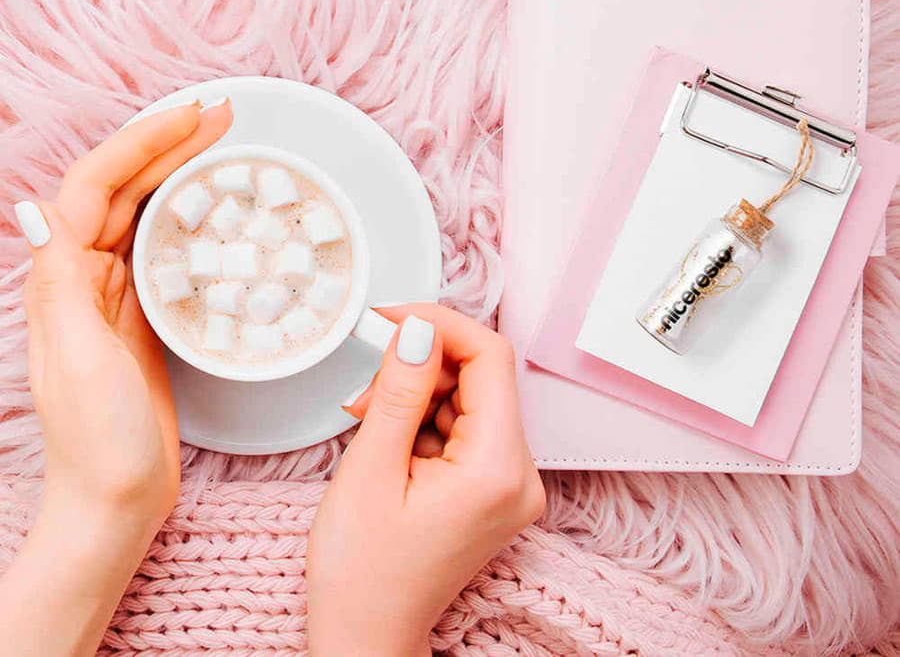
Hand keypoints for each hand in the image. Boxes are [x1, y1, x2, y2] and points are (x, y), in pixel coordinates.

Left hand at [0, 99, 231, 656]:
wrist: (117, 501)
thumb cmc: (97, 441)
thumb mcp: (74, 361)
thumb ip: (58, 283)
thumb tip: (35, 207)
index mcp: (62, 279)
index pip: (97, 186)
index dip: (140, 142)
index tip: (190, 116)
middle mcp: (85, 278)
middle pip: (125, 189)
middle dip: (169, 144)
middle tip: (222, 116)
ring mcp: (118, 295)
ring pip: (148, 213)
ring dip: (182, 173)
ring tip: (224, 146)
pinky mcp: (147, 315)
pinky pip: (168, 251)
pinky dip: (191, 220)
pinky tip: (217, 210)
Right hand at [307, 304, 544, 656]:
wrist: (367, 638)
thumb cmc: (362, 575)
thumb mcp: (369, 471)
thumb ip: (399, 391)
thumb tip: (419, 329)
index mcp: (498, 471)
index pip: (491, 359)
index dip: (443, 325)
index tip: (394, 316)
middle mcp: (520, 475)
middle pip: (482, 377)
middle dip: (422, 367)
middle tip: (368, 387)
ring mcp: (510, 483)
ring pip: (470, 398)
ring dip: (418, 395)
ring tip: (371, 422)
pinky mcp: (494, 487)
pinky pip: (466, 426)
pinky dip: (425, 420)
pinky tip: (390, 440)